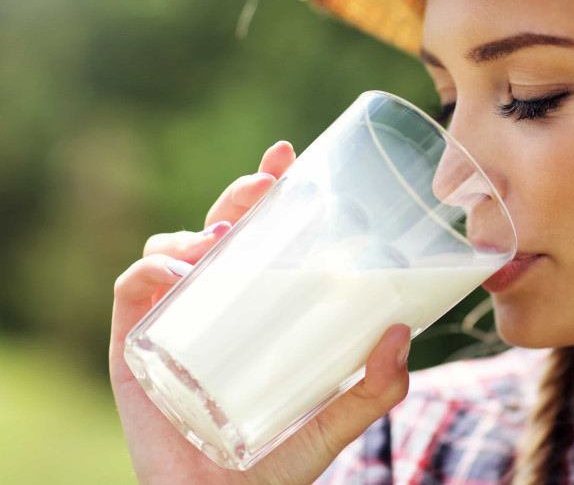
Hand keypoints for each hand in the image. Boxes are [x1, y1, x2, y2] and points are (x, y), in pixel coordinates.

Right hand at [109, 141, 411, 484]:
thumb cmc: (275, 466)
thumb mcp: (334, 423)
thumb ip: (374, 390)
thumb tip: (403, 334)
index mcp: (257, 313)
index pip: (260, 241)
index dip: (267, 194)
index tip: (287, 157)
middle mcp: (213, 308)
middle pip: (218, 232)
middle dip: (238, 196)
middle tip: (267, 184)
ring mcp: (172, 322)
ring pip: (173, 249)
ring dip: (197, 229)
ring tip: (224, 239)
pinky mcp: (134, 346)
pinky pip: (134, 288)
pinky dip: (152, 269)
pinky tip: (181, 273)